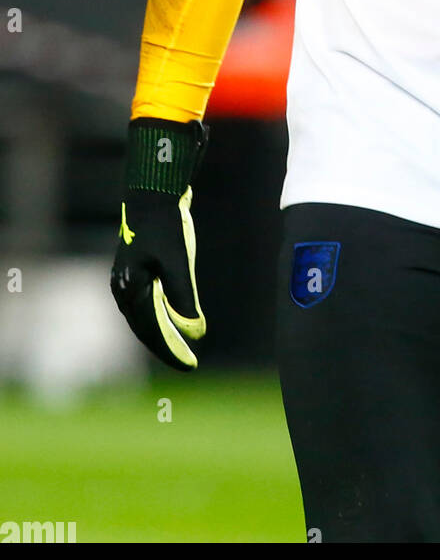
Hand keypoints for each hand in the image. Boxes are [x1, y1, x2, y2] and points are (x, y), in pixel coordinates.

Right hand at [110, 118, 207, 370]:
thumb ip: (184, 297)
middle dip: (168, 346)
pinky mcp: (136, 270)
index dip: (171, 350)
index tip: (190, 366)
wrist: (152, 194)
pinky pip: (148, 302)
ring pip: (146, 316)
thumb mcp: (178, 262)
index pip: (151, 331)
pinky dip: (162, 315)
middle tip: (190, 363)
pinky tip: (175, 320)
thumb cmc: (164, 226)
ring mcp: (128, 280)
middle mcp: (124, 288)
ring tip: (183, 347)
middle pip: (147, 328)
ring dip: (164, 332)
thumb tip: (195, 331)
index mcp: (129, 289)